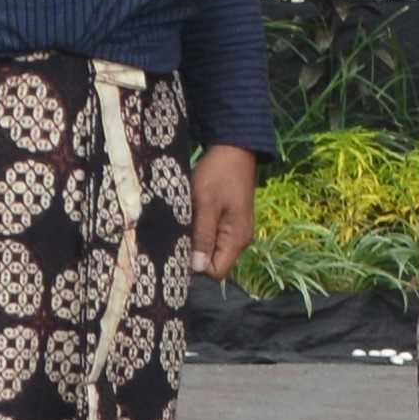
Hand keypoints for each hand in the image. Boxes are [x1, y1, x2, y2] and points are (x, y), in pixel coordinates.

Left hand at [187, 144, 259, 280]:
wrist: (235, 147)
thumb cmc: (219, 174)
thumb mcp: (206, 204)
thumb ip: (203, 236)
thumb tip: (197, 268)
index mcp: (237, 239)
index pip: (215, 272)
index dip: (196, 264)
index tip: (180, 246)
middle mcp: (240, 239)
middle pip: (213, 261)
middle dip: (194, 252)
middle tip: (179, 232)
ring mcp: (236, 229)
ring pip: (212, 248)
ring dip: (197, 239)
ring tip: (186, 221)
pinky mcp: (231, 220)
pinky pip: (214, 235)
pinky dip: (201, 229)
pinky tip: (193, 215)